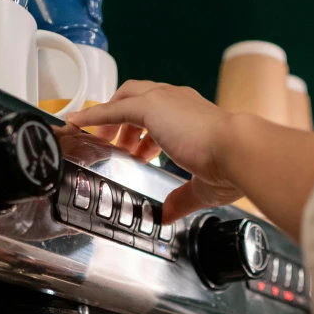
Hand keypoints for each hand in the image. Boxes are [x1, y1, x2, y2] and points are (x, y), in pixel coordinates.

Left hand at [66, 81, 241, 222]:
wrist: (237, 151)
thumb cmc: (230, 166)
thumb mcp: (201, 187)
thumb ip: (180, 199)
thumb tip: (167, 215)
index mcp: (193, 114)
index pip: (161, 113)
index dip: (144, 132)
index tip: (137, 149)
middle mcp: (178, 100)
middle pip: (139, 99)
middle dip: (124, 121)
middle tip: (115, 145)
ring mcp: (164, 100)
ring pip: (125, 99)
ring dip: (108, 119)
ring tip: (97, 139)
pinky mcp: (151, 107)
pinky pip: (113, 109)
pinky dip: (93, 115)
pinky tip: (76, 123)